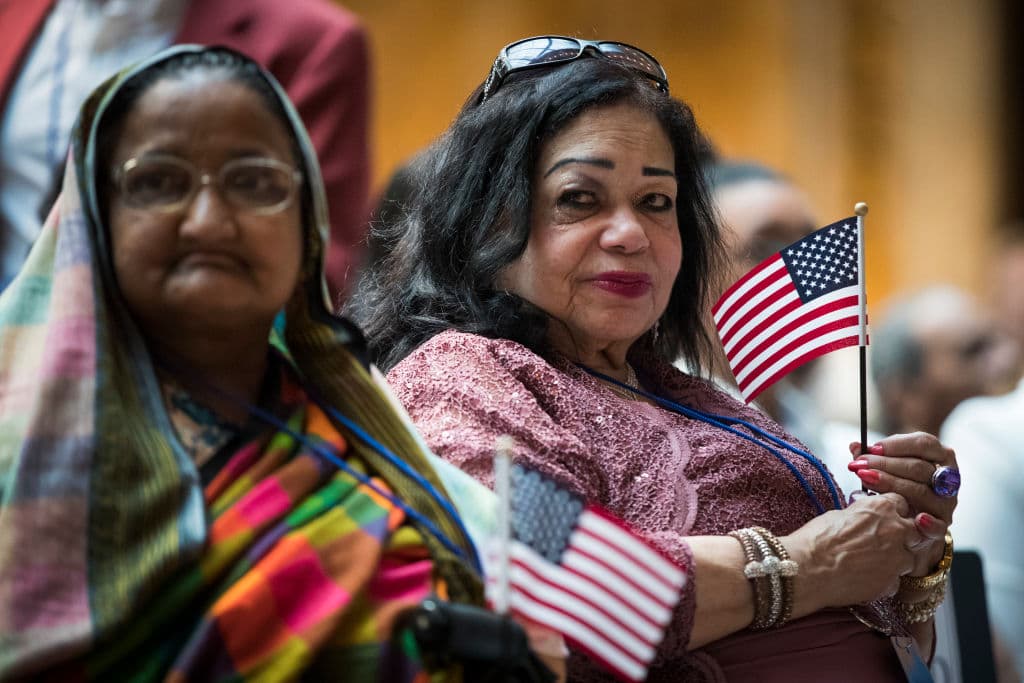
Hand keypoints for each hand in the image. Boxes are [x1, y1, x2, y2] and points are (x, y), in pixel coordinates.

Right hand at [782, 492, 921, 613]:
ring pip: (909, 559)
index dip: (893, 511)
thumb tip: (862, 518)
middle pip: (915, 531)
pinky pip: (896, 581)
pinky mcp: (891, 583)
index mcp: (881, 508)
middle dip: (904, 535)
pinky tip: (864, 578)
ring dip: (895, 560)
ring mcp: (897, 558)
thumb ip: (860, 515)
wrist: (807, 569)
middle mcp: (896, 531)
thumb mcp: (837, 515)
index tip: (886, 516)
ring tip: (870, 562)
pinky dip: (884, 580)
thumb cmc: (816, 540)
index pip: (902, 502)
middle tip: (883, 541)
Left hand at [847, 432, 956, 571]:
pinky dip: (927, 523)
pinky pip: (938, 526)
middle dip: (885, 464)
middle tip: (860, 464)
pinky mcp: (942, 525)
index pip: (924, 444)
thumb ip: (875, 455)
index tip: (872, 448)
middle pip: (918, 467)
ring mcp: (946, 502)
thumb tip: (854, 446)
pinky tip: (916, 518)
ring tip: (865, 480)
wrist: (917, 515)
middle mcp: (948, 478)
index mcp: (941, 455)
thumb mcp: (892, 463)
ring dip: (890, 484)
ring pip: (921, 491)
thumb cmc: (903, 481)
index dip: (896, 445)